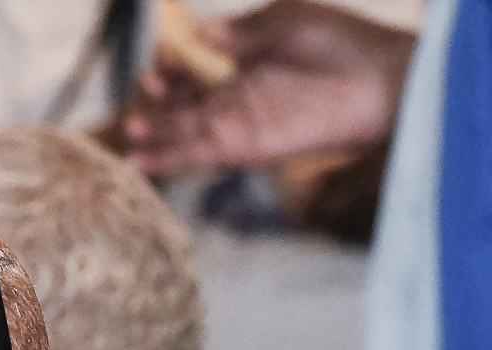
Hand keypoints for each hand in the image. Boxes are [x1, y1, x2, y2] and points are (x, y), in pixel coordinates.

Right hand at [122, 0, 416, 174]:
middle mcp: (235, 93)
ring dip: (157, 135)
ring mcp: (236, 122)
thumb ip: (241, 34)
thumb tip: (198, 32)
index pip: (196, 64)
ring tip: (131, 135)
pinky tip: (140, 163)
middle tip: (146, 90)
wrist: (379, 83)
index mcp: (244, 59)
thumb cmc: (343, 45)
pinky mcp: (241, 147)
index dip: (175, 63)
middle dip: (161, 98)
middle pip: (184, 101)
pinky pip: (196, 155)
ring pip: (184, 131)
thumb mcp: (287, 25)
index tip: (161, 57)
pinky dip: (169, 160)